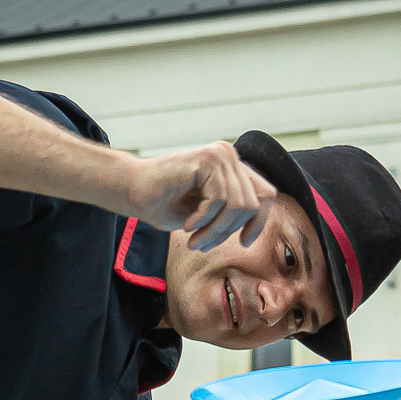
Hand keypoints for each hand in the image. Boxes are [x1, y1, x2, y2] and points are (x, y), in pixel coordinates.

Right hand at [129, 145, 274, 252]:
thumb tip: (257, 227)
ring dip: (214, 231)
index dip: (259, 222)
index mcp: (233, 168)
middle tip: (202, 244)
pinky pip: (218, 200)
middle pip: (252, 205)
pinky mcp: (206, 160)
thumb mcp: (208, 214)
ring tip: (194, 240)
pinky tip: (187, 225)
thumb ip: (232, 214)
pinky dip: (203, 220)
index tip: (243, 243)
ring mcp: (219, 155)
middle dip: (228, 232)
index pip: (266, 194)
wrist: (134, 191)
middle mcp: (229, 156)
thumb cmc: (166, 204)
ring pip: (237, 206)